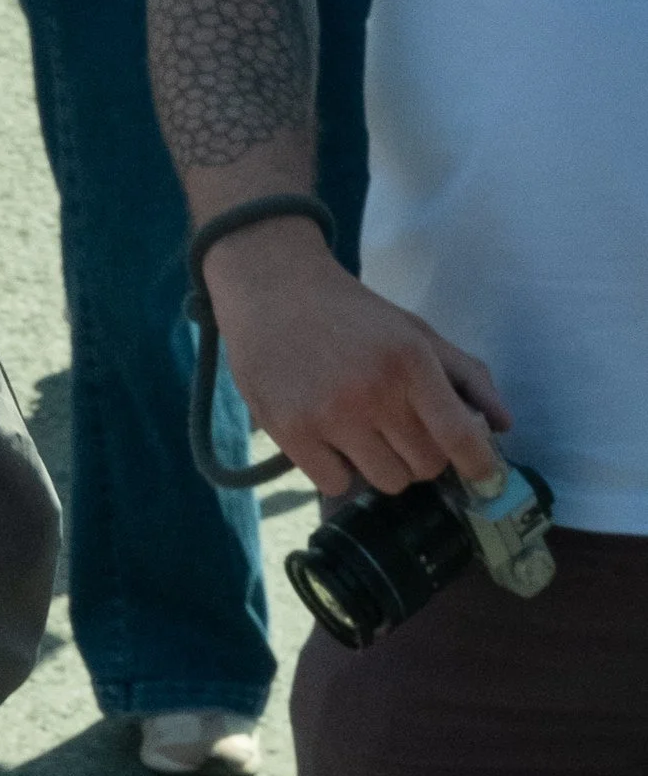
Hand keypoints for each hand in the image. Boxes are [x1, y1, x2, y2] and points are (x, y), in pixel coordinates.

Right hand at [208, 214, 509, 496]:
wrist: (272, 292)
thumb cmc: (350, 313)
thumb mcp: (415, 330)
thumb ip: (465, 373)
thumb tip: (503, 424)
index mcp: (410, 361)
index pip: (459, 435)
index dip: (479, 465)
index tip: (486, 478)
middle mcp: (373, 392)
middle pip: (425, 466)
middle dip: (423, 455)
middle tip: (404, 432)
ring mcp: (329, 416)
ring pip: (385, 481)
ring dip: (384, 466)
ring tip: (367, 434)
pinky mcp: (291, 433)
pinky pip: (336, 483)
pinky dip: (340, 470)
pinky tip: (330, 439)